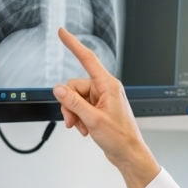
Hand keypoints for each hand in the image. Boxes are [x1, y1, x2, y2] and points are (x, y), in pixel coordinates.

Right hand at [53, 28, 159, 187]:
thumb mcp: (92, 120)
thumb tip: (58, 89)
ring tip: (82, 128)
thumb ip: (73, 102)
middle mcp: (105, 89)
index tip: (62, 33)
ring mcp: (102, 99)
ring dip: (74, 114)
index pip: (87, 59)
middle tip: (73, 121)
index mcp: (108, 85)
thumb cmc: (120, 138)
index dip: (73, 45)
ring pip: (75, 98)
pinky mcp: (99, 109)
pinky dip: (79, 118)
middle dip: (70, 104)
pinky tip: (85, 129)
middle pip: (74, 86)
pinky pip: (80, 107)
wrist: (128, 154)